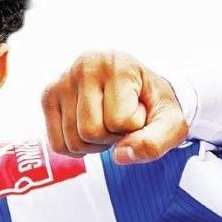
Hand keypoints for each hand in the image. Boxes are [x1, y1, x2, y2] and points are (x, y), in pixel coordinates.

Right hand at [42, 50, 185, 163]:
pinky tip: (90, 127)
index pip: (120, 121)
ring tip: (107, 121)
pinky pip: (58, 144)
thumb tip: (120, 156)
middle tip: (123, 120)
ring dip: (95, 144)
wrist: (140, 90)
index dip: (134, 127)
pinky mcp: (49, 95)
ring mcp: (63, 79)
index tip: (140, 110)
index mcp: (119, 64)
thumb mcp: (171, 125)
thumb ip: (154, 143)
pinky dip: (77, 147)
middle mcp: (86, 65)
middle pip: (90, 132)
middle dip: (112, 137)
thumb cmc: (155, 107)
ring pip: (73, 141)